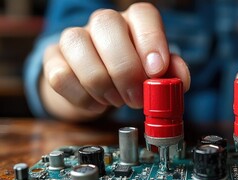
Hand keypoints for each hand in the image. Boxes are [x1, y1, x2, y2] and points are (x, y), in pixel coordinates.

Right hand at [41, 3, 189, 120]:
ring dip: (102, 84)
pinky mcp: (53, 60)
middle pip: (107, 25)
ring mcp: (75, 38)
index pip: (143, 14)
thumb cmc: (132, 78)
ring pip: (79, 47)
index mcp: (134, 22)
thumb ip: (171, 75)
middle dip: (124, 69)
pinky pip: (60, 76)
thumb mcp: (156, 76)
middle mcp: (104, 23)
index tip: (156, 71)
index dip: (151, 40)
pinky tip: (97, 104)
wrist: (99, 91)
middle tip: (136, 98)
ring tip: (116, 100)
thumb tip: (180, 80)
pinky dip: (82, 98)